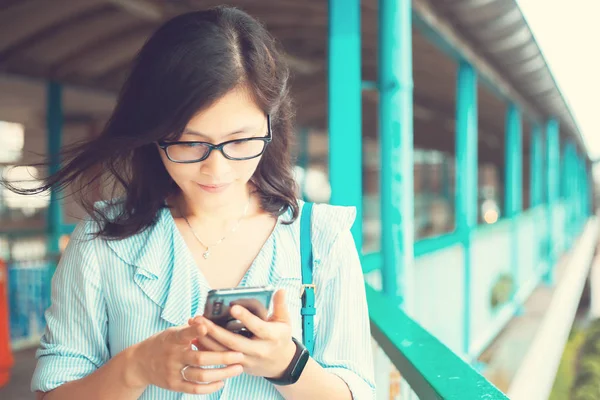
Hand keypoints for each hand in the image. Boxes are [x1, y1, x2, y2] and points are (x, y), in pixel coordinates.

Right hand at [127, 319, 244, 394]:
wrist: (139, 363)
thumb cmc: (163, 343)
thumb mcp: (172, 332)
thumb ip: (191, 329)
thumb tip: (211, 320)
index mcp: (173, 339)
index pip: (184, 334)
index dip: (195, 330)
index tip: (206, 326)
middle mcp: (173, 356)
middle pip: (200, 358)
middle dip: (222, 357)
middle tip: (240, 355)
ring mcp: (172, 372)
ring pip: (200, 375)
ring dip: (221, 373)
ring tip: (238, 369)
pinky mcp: (173, 385)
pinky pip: (194, 389)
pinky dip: (210, 387)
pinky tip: (222, 382)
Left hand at [198, 289, 296, 378]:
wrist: (281, 364)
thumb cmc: (280, 338)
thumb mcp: (284, 322)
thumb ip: (280, 305)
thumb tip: (280, 289)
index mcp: (271, 337)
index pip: (258, 327)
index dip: (246, 318)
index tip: (233, 307)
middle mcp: (258, 350)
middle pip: (234, 342)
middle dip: (216, 331)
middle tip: (201, 318)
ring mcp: (247, 360)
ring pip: (223, 352)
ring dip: (207, 339)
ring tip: (195, 325)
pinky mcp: (237, 366)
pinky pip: (220, 359)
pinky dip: (208, 349)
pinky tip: (195, 338)